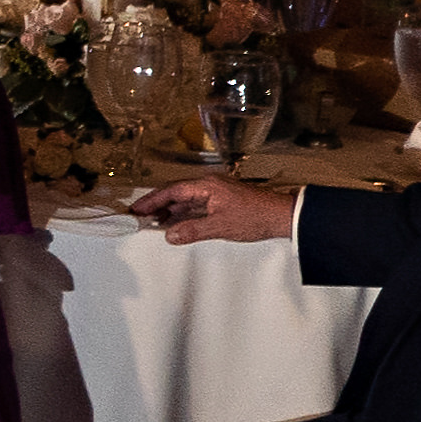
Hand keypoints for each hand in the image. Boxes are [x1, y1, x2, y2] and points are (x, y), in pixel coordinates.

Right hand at [132, 172, 292, 243]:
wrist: (283, 216)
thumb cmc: (256, 216)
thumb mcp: (221, 226)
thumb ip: (193, 230)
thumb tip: (170, 235)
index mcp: (206, 186)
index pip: (172, 191)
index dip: (152, 200)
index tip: (137, 209)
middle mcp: (209, 186)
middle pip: (176, 193)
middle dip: (157, 205)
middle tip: (140, 216)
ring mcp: (216, 193)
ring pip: (186, 200)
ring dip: (170, 210)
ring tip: (154, 222)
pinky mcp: (223, 201)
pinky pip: (196, 205)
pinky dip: (183, 213)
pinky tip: (177, 223)